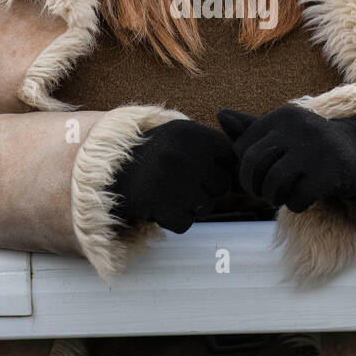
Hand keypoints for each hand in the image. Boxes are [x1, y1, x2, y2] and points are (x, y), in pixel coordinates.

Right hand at [111, 119, 238, 233]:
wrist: (106, 173)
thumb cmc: (152, 156)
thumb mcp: (179, 138)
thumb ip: (213, 148)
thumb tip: (249, 173)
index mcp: (189, 132)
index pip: (229, 155)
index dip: (219, 167)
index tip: (201, 168)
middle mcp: (182, 152)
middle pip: (222, 185)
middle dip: (207, 189)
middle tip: (180, 182)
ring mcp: (170, 180)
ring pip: (206, 208)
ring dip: (190, 206)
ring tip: (167, 192)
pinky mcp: (159, 205)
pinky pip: (185, 224)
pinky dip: (173, 220)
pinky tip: (158, 205)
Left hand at [218, 104, 355, 213]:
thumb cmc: (309, 147)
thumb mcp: (282, 134)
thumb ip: (251, 129)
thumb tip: (220, 115)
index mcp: (283, 115)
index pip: (242, 148)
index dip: (245, 168)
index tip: (259, 175)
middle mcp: (298, 127)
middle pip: (253, 165)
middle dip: (253, 186)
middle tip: (264, 192)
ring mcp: (314, 150)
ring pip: (273, 184)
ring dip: (273, 198)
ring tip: (282, 196)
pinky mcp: (329, 173)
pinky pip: (296, 200)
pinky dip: (296, 206)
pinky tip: (304, 200)